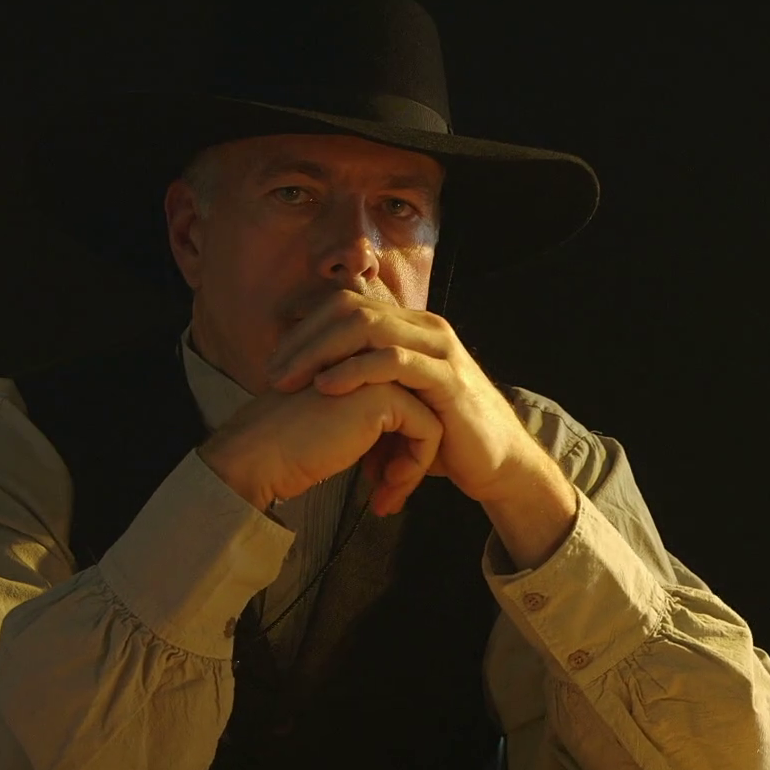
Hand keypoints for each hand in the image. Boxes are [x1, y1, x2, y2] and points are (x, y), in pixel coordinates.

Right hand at [198, 382, 441, 516]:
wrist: (259, 457)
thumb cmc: (286, 449)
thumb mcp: (337, 429)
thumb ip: (367, 426)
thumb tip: (399, 450)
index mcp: (356, 361)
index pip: (402, 404)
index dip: (396, 446)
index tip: (380, 480)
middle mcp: (370, 359)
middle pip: (419, 410)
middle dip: (409, 458)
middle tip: (387, 493)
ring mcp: (379, 373)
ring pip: (429, 421)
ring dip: (412, 468)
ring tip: (385, 498)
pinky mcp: (386, 395)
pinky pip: (428, 432)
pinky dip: (414, 467)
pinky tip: (384, 490)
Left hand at [262, 291, 544, 505]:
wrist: (497, 463)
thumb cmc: (445, 437)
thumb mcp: (398, 404)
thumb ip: (364, 387)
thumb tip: (311, 386)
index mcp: (410, 328)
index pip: (346, 306)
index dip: (305, 329)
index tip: (274, 363)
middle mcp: (424, 328)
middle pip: (351, 309)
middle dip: (305, 339)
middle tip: (272, 373)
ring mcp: (438, 349)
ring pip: (368, 327)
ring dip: (320, 351)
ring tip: (290, 381)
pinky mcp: (447, 377)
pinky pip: (394, 361)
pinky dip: (354, 370)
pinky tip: (327, 387)